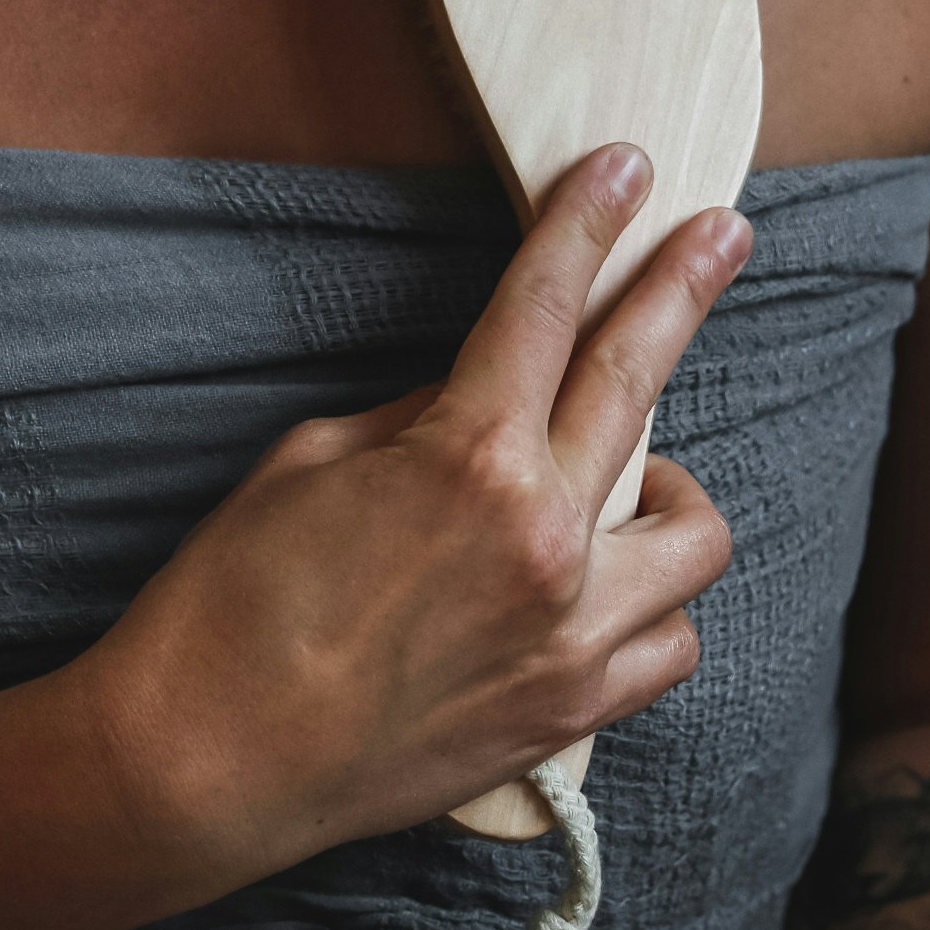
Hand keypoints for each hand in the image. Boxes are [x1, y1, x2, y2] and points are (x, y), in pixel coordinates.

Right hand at [73, 143, 751, 868]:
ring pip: (692, 533)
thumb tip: (484, 401)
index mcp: (468, 457)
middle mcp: (544, 540)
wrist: (205, 762)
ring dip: (663, 492)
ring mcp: (570, 636)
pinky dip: (648, 609)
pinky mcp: (570, 716)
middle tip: (724, 234)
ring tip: (623, 484)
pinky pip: (667, 644)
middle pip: (640, 380)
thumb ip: (421, 421)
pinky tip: (605, 594)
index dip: (586, 224)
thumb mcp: (309, 461)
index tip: (624, 168)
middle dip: (681, 290)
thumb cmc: (231, 603)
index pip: (545, 308)